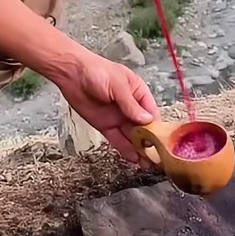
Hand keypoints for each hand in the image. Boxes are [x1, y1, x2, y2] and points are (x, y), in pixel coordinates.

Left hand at [55, 51, 160, 165]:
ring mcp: (118, 118)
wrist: (71, 73)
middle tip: (156, 159)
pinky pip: (117, 139)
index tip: (162, 142)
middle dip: (150, 143)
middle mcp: (131, 108)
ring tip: (147, 164)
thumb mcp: (117, 85)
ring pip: (132, 137)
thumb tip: (147, 120)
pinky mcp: (105, 125)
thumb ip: (130, 104)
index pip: (152, 113)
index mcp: (138, 94)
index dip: (157, 128)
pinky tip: (133, 159)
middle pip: (144, 128)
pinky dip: (125, 149)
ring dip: (139, 150)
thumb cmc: (97, 71)